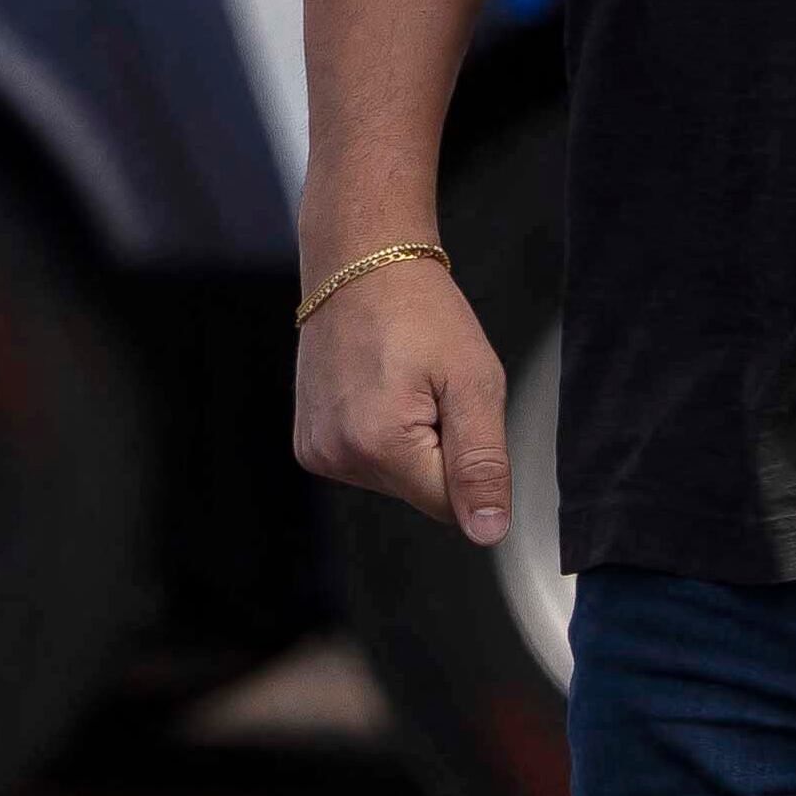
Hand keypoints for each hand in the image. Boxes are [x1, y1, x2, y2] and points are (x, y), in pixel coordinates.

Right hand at [290, 254, 511, 546]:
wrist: (359, 264)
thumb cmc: (418, 309)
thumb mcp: (473, 381)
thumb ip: (483, 464)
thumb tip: (487, 532)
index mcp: (379, 444)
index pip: (451, 506)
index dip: (467, 458)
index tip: (452, 406)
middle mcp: (337, 455)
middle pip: (419, 493)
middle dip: (437, 449)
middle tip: (427, 388)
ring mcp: (316, 449)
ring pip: (394, 481)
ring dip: (409, 442)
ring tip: (399, 382)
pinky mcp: (308, 441)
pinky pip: (365, 463)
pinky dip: (379, 436)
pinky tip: (374, 391)